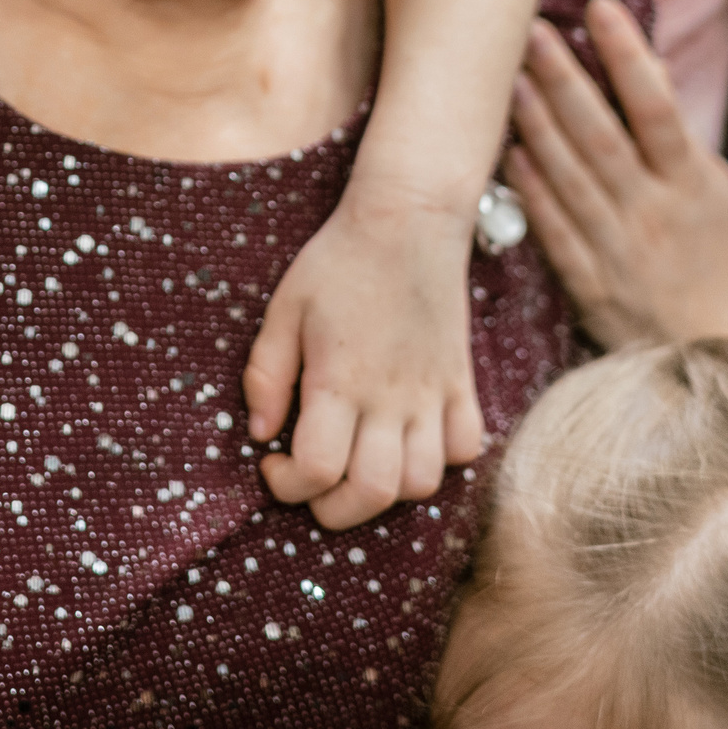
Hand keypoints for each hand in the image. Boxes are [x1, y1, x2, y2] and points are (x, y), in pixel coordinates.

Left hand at [244, 182, 484, 528]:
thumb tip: (261, 434)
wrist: (408, 220)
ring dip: (387, 490)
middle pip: (373, 492)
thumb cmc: (337, 262)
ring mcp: (433, 392)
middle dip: (334, 508)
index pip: (317, 469)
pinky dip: (442, 458)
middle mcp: (390, 397)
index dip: (288, 484)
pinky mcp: (462, 383)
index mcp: (339, 380)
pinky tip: (410, 439)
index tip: (275, 464)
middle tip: (313, 483)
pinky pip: (466, 447)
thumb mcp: (283, 310)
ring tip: (360, 463)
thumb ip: (265, 375)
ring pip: (423, 481)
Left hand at [507, 0, 727, 357]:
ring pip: (569, 175)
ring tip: (507, 76)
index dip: (628, 55)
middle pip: (599, 134)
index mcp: (692, 182)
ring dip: (536, 123)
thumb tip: (643, 66)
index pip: (657, 106)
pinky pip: (553, 228)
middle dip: (563, 77)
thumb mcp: (714, 189)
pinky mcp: (589, 282)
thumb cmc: (715, 256)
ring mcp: (617, 247)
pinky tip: (507, 152)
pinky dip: (530, 188)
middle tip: (530, 31)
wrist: (718, 349)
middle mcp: (652, 210)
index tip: (601, 7)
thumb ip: (675, 134)